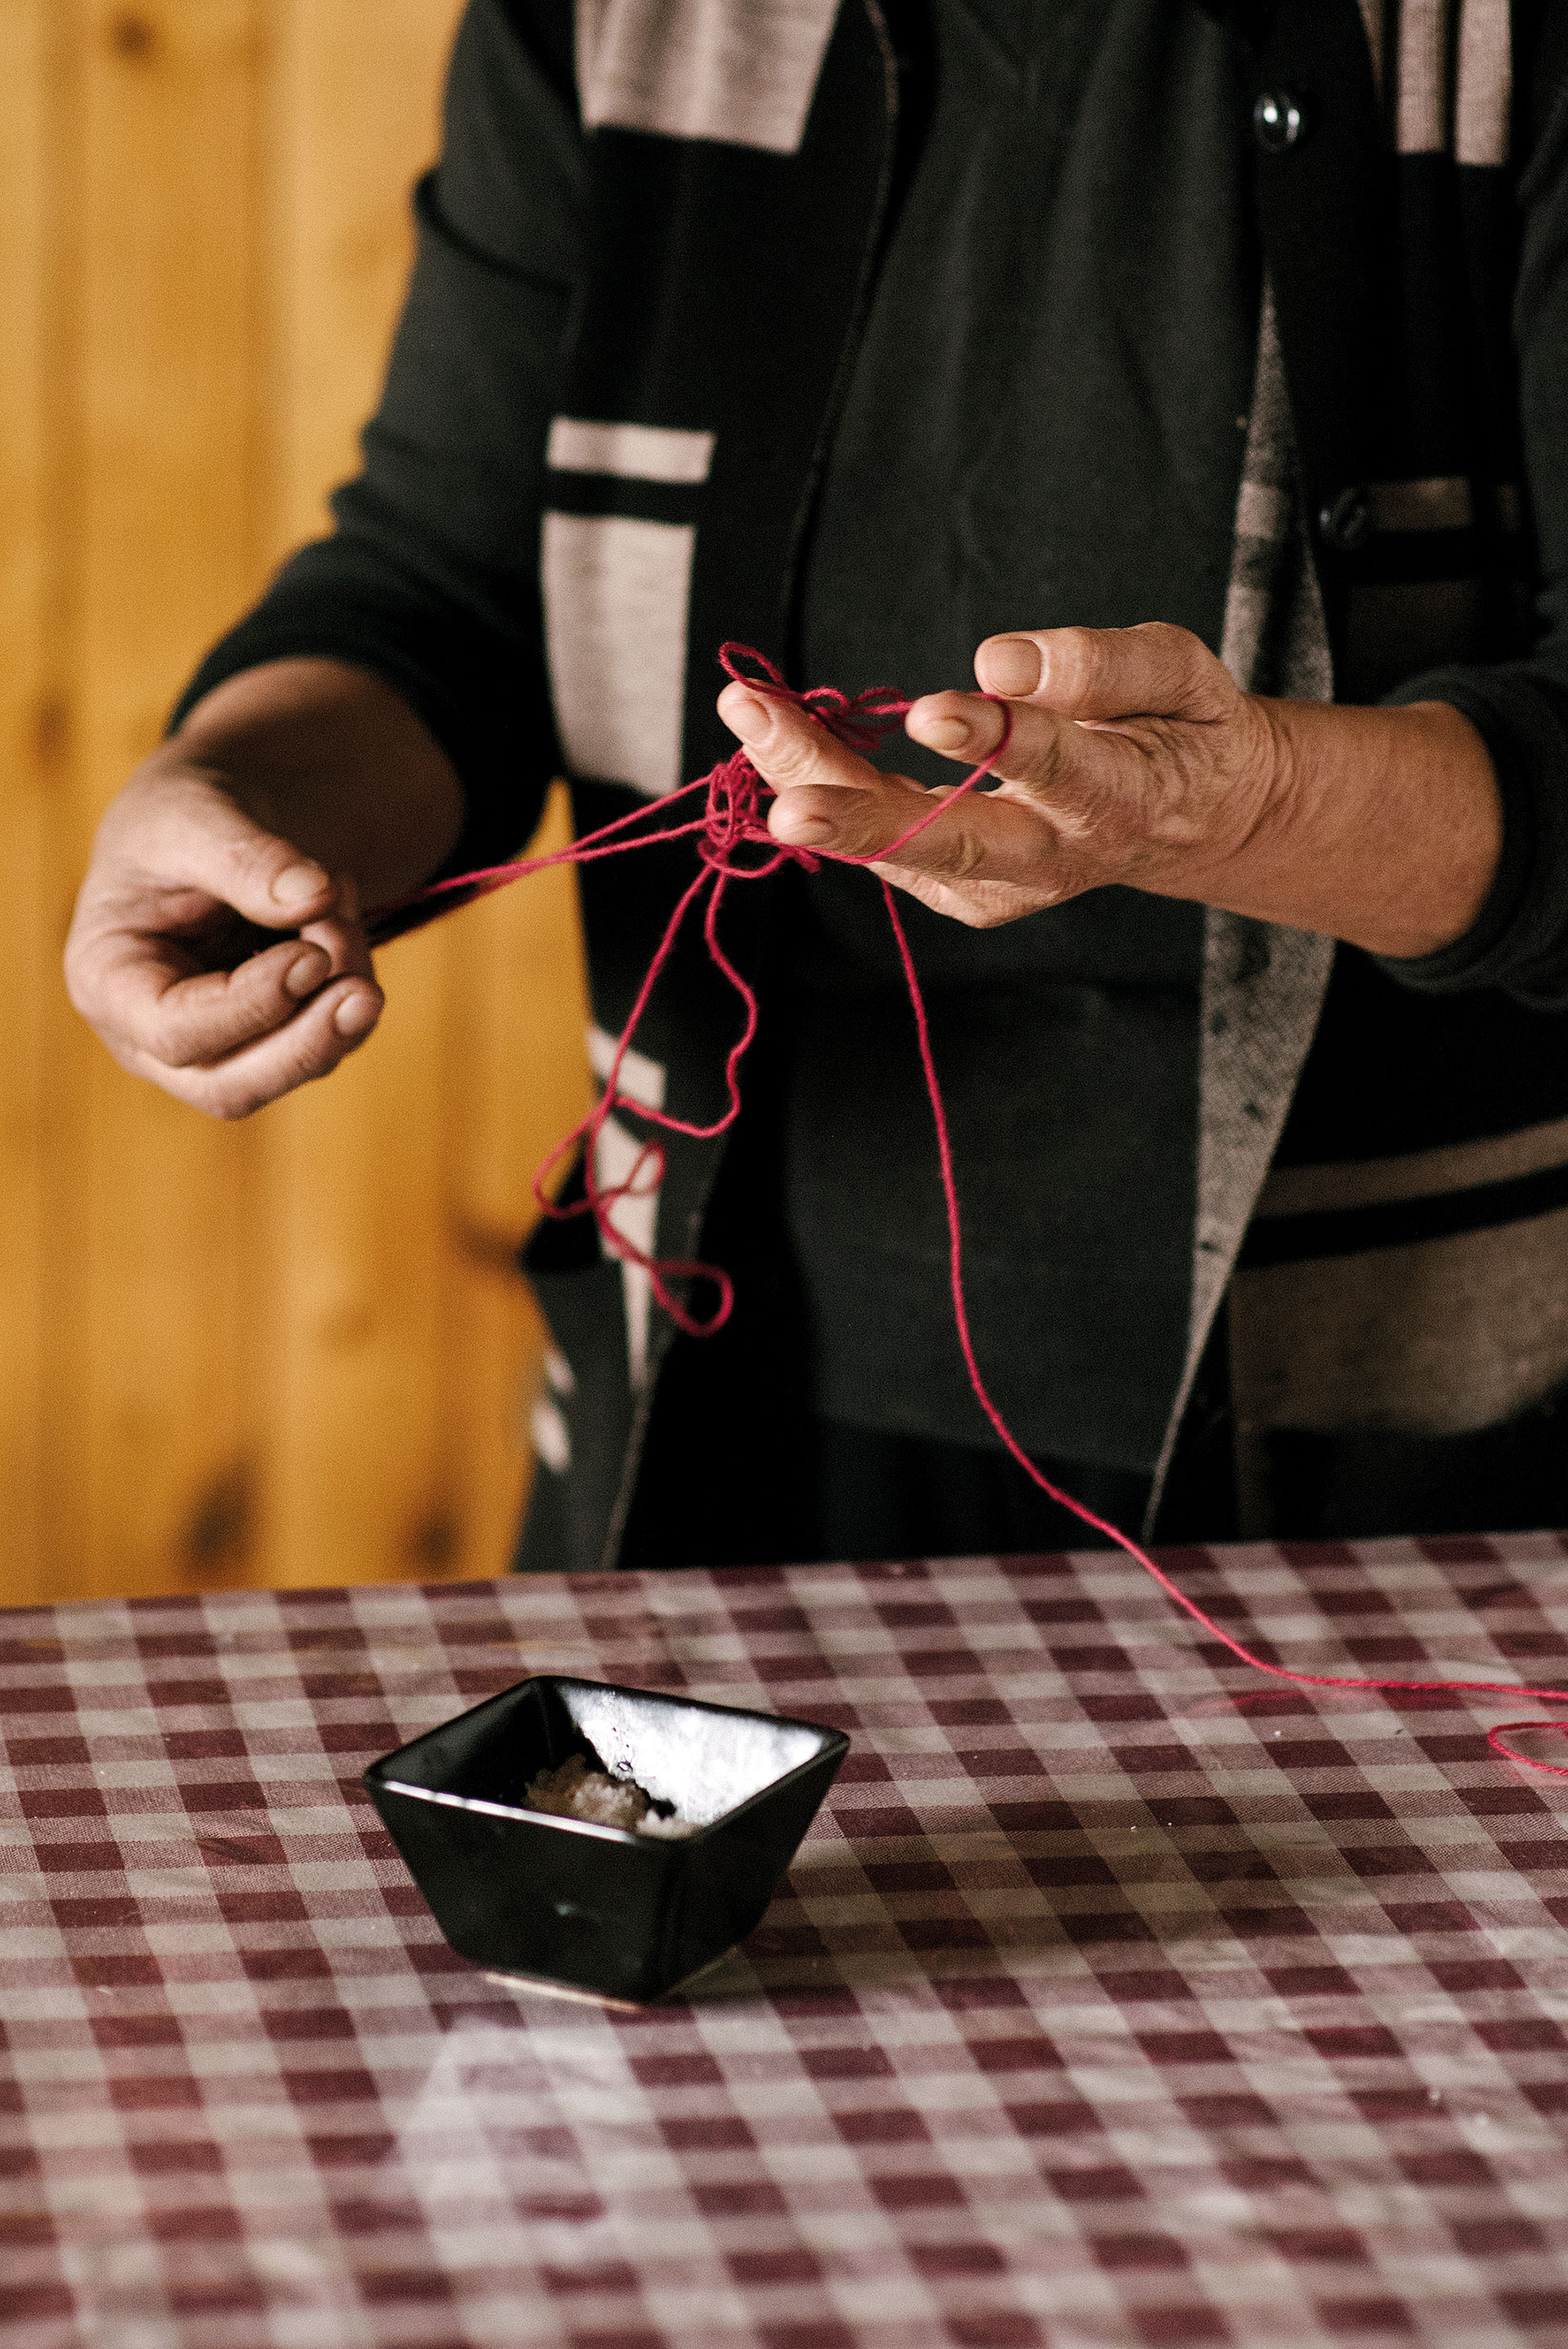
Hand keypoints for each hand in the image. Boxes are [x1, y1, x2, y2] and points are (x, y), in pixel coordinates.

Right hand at [65, 748, 383, 1119]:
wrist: (217, 825)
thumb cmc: (181, 820)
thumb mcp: (194, 812)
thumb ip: (245, 856)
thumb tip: (313, 897)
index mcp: (108, 981)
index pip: (174, 1033)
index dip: (250, 1005)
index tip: (311, 954)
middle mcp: (152, 1036)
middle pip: (232, 1088)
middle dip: (307, 1042)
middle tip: (367, 992)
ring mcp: (216, 1049)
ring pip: (295, 1067)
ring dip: (341, 988)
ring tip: (338, 893)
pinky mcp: (274, 1041)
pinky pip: (331, 1039)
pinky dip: (352, 977)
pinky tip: (341, 911)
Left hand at [717, 622, 1502, 956]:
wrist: (1187, 817)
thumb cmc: (1179, 727)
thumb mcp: (1179, 674)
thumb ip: (1104, 666)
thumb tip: (1001, 661)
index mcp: (1118, 799)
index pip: (1059, 769)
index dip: (998, 741)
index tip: (934, 710)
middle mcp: (1048, 857)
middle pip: (951, 845)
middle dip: (865, 824)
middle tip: (791, 810)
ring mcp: (995, 884)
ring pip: (892, 843)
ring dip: (812, 786)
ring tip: (748, 717)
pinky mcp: (956, 888)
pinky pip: (877, 839)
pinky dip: (817, 786)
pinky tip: (768, 734)